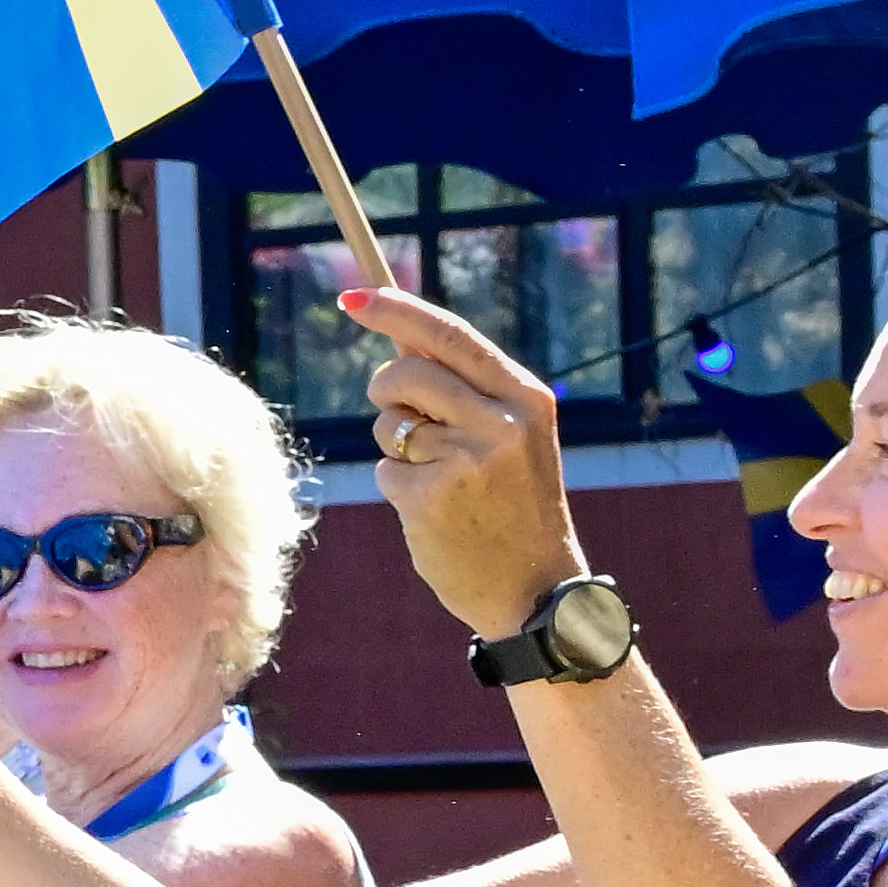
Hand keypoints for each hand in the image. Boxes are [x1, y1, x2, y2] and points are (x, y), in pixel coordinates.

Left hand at [333, 269, 586, 636]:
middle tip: (400, 414)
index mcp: (525, 397)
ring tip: (440, 477)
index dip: (396, 311)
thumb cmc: (514, 506)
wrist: (534, 589)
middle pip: (405, 373)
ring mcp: (465, 460)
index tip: (353, 298)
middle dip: (385, 389)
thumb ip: (466, 388)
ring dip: (396, 446)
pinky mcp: (431, 498)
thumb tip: (400, 335)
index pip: (450, 335)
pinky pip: (384, 470)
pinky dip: (398, 487)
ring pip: (389, 424)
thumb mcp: (511, 436)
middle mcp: (501, 422)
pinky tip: (435, 512)